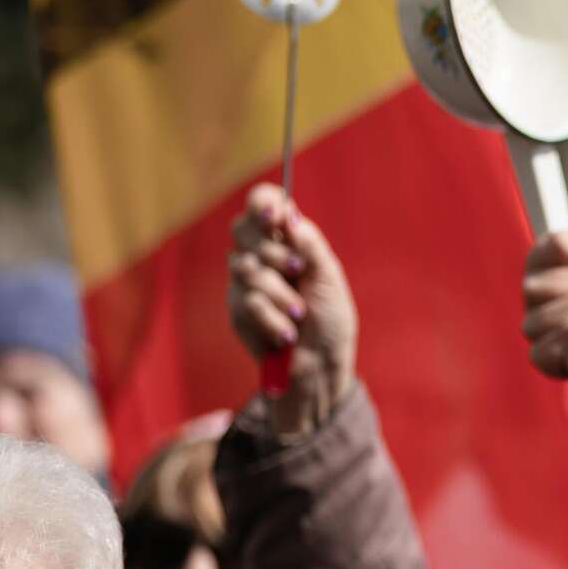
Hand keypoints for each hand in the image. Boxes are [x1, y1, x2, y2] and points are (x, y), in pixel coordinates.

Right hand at [228, 186, 356, 435]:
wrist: (320, 365)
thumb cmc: (331, 318)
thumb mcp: (329, 278)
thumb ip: (310, 246)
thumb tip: (291, 215)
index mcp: (288, 240)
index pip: (263, 205)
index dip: (262, 203)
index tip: (274, 214)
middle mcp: (262, 255)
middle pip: (242, 230)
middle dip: (272, 251)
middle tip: (297, 269)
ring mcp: (244, 281)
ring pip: (245, 267)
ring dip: (279, 293)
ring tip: (300, 313)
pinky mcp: (236, 309)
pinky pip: (246, 301)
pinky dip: (272, 318)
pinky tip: (287, 333)